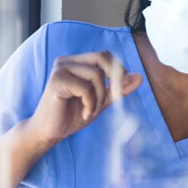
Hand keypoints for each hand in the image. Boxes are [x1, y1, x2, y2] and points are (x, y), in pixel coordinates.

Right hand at [26, 51, 142, 145]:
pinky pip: (85, 88)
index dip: (118, 70)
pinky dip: (91, 103)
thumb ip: (118, 90)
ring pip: (95, 75)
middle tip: (114, 98)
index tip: (120, 91)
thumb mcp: (100, 101)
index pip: (105, 55)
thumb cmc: (71, 115)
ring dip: (100, 97)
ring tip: (92, 111)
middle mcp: (67, 61)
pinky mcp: (56, 81)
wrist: (49, 132)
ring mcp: (60, 69)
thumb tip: (139, 77)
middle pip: (102, 58)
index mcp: (76, 62)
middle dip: (113, 79)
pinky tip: (85, 113)